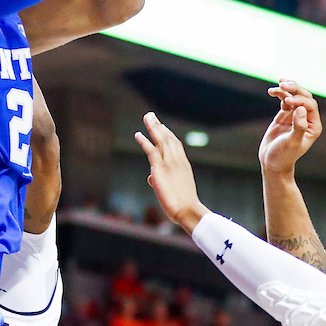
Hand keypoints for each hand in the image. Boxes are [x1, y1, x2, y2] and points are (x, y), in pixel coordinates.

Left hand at [135, 112, 207, 234]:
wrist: (188, 210)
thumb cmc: (184, 205)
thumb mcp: (176, 189)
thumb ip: (162, 180)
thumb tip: (151, 178)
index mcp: (184, 165)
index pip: (176, 145)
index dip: (168, 134)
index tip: (162, 126)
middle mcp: (177, 160)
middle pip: (168, 138)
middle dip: (159, 126)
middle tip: (151, 115)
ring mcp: (169, 163)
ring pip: (160, 140)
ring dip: (152, 127)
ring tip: (147, 116)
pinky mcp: (160, 168)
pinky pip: (151, 151)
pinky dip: (144, 141)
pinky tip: (137, 134)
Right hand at [258, 79, 321, 175]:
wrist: (272, 162)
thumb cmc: (284, 156)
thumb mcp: (292, 143)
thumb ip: (299, 126)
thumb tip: (301, 109)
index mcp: (313, 126)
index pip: (310, 105)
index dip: (300, 99)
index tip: (287, 100)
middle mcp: (307, 119)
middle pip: (304, 97)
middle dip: (294, 89)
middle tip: (283, 84)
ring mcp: (295, 116)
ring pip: (294, 96)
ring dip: (287, 88)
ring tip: (279, 84)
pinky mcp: (285, 115)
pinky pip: (284, 100)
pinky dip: (279, 94)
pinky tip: (272, 91)